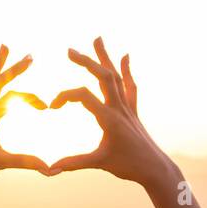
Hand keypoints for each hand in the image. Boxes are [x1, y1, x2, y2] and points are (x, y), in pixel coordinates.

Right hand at [48, 37, 169, 186]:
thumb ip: (75, 163)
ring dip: (105, 57)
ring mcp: (128, 108)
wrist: (155, 168)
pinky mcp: (133, 111)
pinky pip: (130, 86)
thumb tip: (51, 168)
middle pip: (102, 76)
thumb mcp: (99, 163)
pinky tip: (125, 56)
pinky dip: (127, 70)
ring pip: (116, 76)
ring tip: (97, 38)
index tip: (52, 106)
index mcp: (109, 118)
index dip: (65, 96)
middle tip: (69, 51)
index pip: (83, 96)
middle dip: (86, 61)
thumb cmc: (128, 166)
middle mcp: (120, 108)